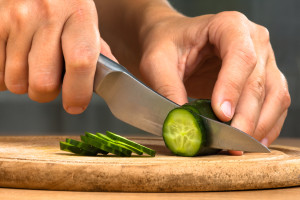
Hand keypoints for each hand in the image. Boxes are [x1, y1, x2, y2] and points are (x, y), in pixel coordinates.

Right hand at [0, 0, 115, 113]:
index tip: (75, 104)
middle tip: (48, 82)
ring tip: (30, 66)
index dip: (78, 92)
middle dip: (46, 93)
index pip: (80, 62)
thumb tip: (109, 81)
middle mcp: (48, 16)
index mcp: (79, 16)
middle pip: (44, 82)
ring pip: (16, 82)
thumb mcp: (84, 19)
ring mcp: (17, 19)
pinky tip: (14, 60)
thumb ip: (96, 50)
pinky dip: (4, 76)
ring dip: (23, 84)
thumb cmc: (62, 3)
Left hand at [139, 11, 290, 151]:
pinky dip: (268, 123)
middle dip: (245, 115)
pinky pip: (276, 102)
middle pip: (258, 80)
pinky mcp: (264, 78)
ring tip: (239, 146)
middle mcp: (253, 39)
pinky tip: (254, 139)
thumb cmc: (167, 45)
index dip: (233, 86)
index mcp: (228, 25)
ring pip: (274, 94)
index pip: (240, 55)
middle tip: (230, 142)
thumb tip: (183, 121)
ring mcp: (263, 59)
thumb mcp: (156, 62)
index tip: (222, 114)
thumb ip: (167, 88)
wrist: (174, 43)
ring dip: (259, 124)